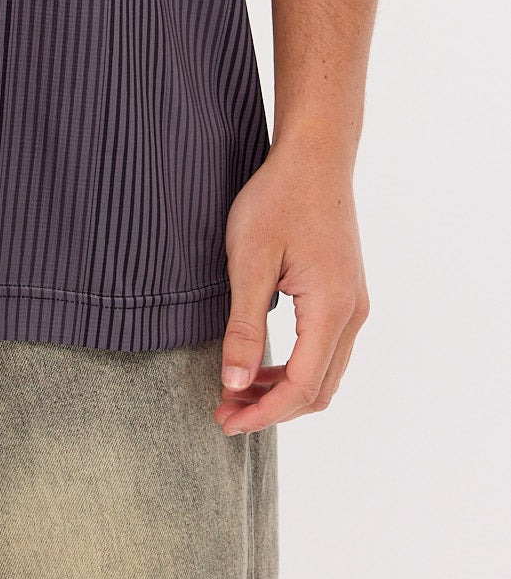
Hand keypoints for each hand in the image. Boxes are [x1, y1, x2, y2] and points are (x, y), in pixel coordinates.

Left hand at [215, 140, 369, 435]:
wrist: (314, 157)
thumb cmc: (278, 199)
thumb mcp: (249, 260)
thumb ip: (244, 326)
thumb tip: (236, 383)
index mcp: (331, 310)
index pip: (301, 387)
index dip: (263, 412)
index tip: (224, 420)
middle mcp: (352, 315)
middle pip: (318, 389)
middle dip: (271, 408)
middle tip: (224, 411)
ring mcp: (354, 305)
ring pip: (324, 373)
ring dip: (283, 390)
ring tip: (236, 390)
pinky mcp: (347, 294)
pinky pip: (326, 350)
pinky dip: (295, 367)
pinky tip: (262, 363)